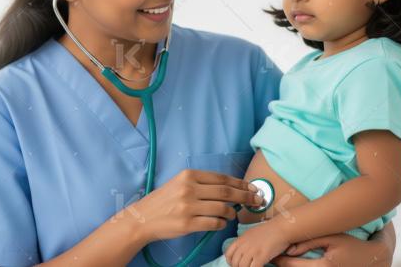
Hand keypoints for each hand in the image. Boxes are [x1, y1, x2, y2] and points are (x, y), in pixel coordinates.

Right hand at [124, 169, 262, 242]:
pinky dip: (222, 223)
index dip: (240, 183)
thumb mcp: (180, 183)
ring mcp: (188, 207)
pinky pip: (213, 223)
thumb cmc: (164, 200)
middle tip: (257, 200)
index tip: (252, 187)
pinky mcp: (187, 224)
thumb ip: (202, 184)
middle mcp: (189, 189)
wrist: (143, 218)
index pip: (222, 178)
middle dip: (245, 196)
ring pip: (222, 209)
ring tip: (234, 214)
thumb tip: (230, 188)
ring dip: (233, 212)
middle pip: (226, 192)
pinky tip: (221, 223)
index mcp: (188, 175)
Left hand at [224, 220, 290, 266]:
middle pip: (235, 262)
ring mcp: (252, 250)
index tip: (236, 264)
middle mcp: (244, 245)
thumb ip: (245, 242)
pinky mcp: (261, 256)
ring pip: (242, 266)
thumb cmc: (270, 231)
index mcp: (241, 239)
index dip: (230, 262)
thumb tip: (242, 251)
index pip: (228, 254)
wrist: (281, 228)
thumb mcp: (252, 234)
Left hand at [269, 233, 392, 266]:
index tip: (271, 252)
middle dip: (282, 265)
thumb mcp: (332, 238)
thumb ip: (309, 242)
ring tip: (280, 261)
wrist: (373, 259)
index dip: (279, 259)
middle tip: (271, 257)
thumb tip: (289, 249)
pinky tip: (294, 264)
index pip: (292, 265)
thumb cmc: (353, 246)